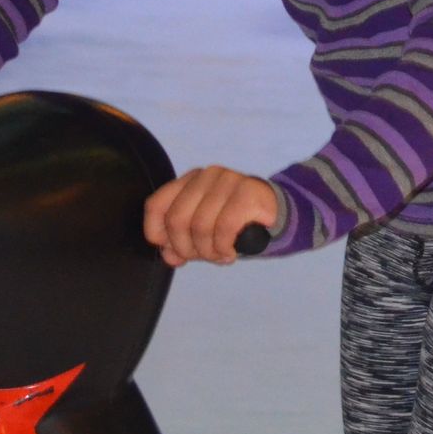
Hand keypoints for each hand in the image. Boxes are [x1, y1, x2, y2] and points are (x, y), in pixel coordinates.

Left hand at [144, 165, 278, 267]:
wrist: (276, 216)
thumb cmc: (235, 224)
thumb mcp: (202, 234)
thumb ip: (181, 243)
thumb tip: (169, 255)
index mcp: (188, 181)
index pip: (156, 205)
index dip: (157, 233)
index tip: (171, 251)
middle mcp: (205, 175)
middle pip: (177, 219)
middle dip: (187, 248)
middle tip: (203, 258)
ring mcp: (227, 180)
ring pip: (200, 226)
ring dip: (209, 251)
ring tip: (220, 256)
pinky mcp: (247, 192)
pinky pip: (224, 227)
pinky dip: (224, 247)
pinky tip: (230, 252)